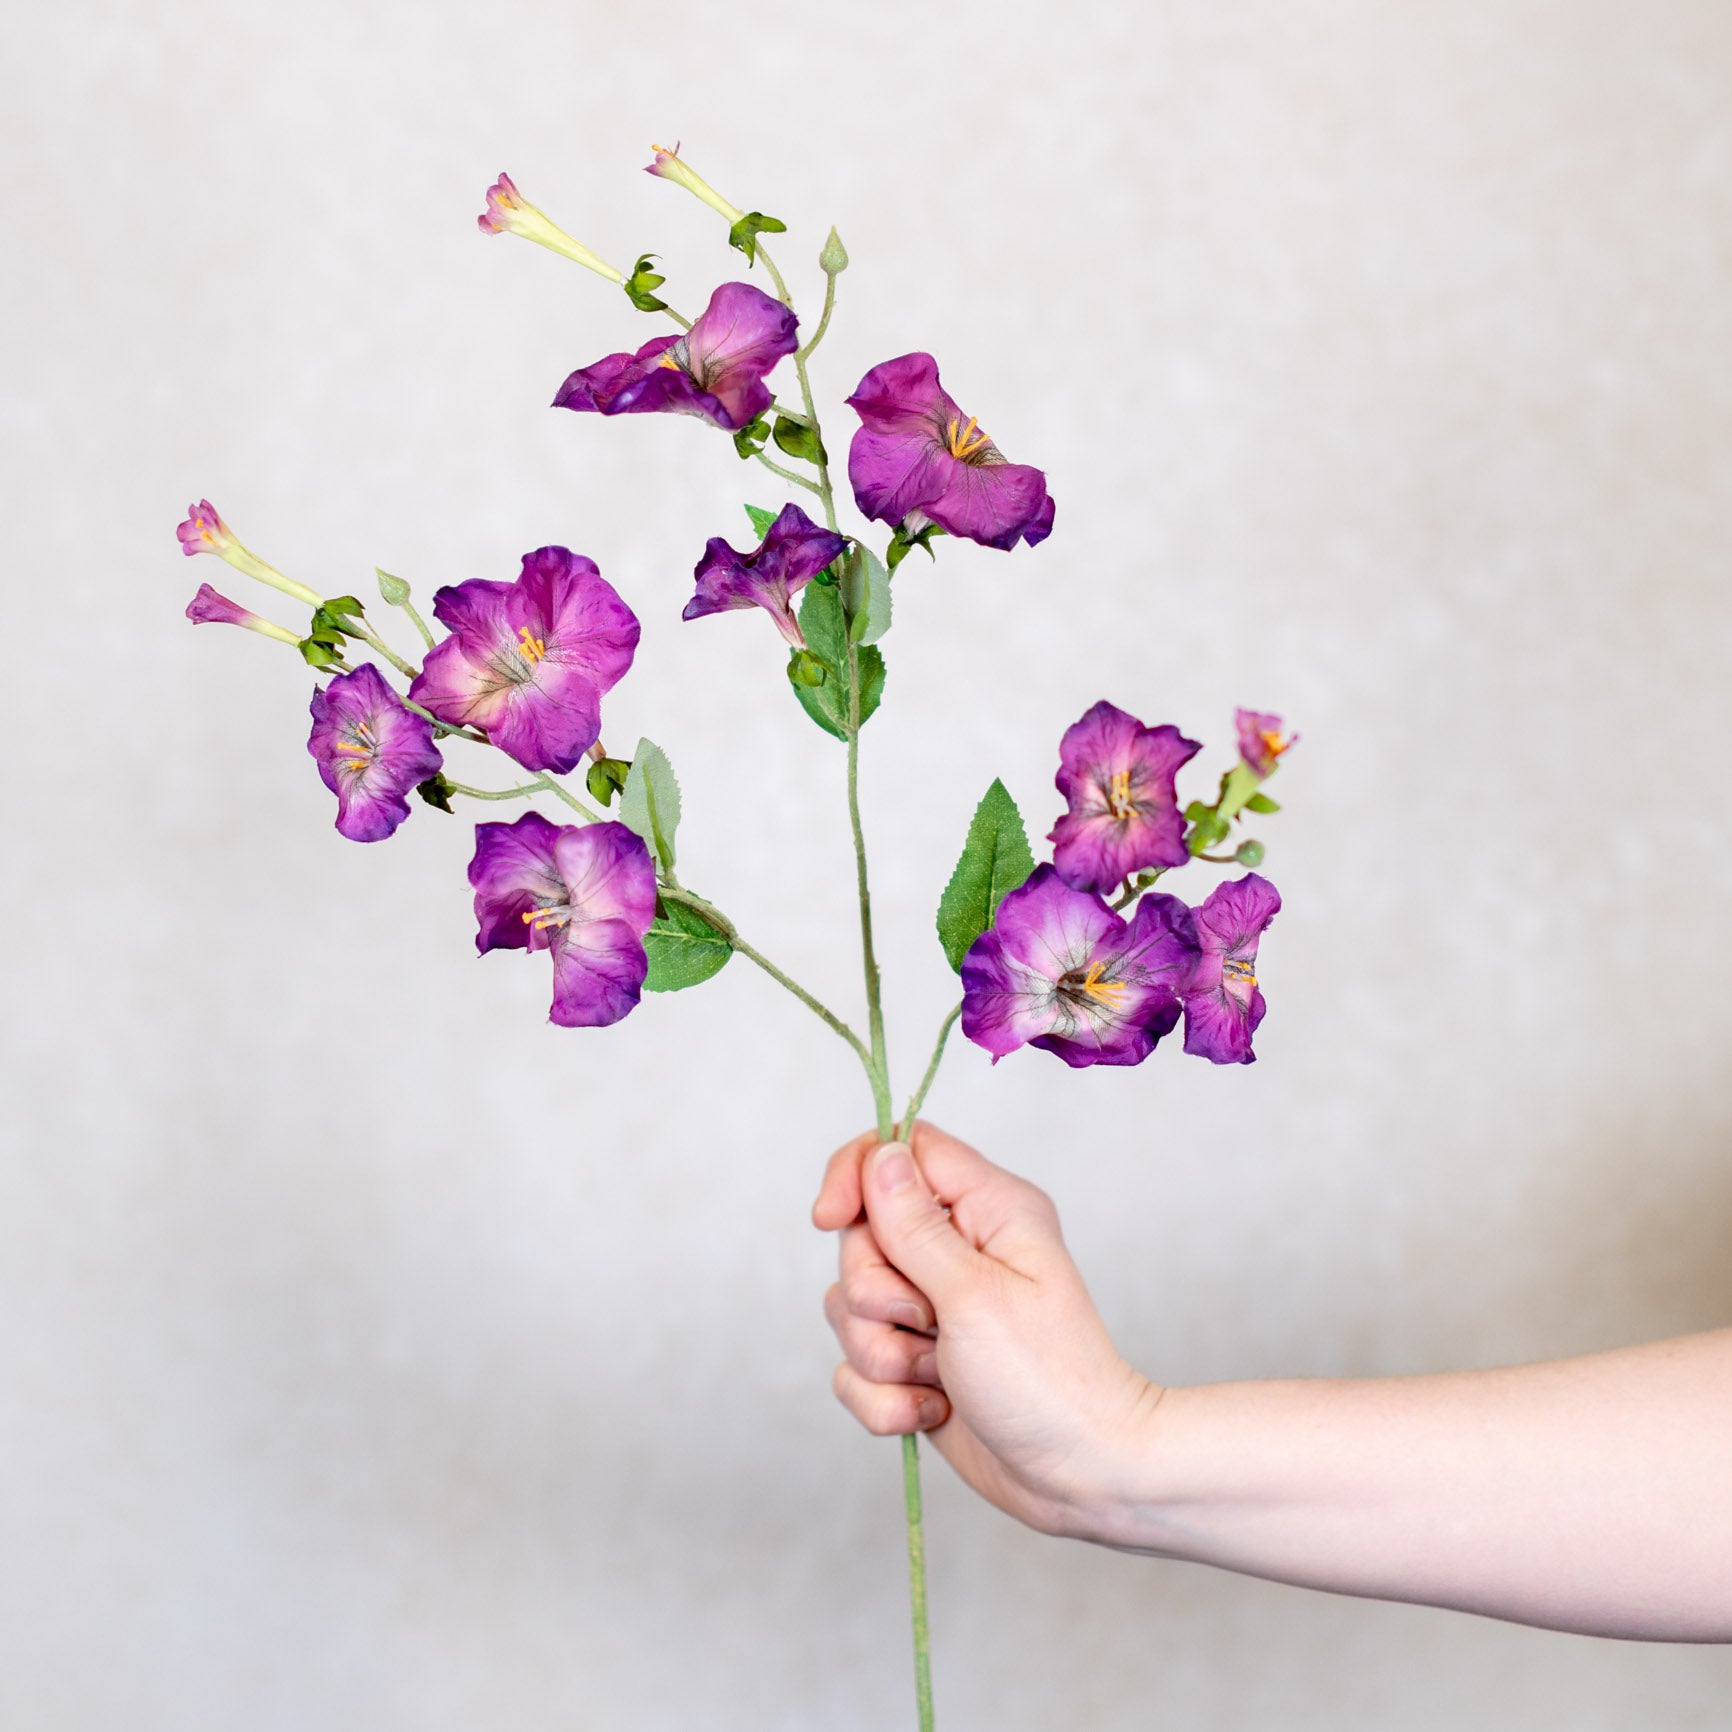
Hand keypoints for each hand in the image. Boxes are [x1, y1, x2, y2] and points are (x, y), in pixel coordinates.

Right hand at [813, 1121, 1162, 1540]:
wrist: (1080, 1477)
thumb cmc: (1048, 1379)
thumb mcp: (975, 1294)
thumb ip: (916, 1227)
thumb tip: (881, 1157)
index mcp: (988, 1209)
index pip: (902, 1149)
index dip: (857, 1175)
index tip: (831, 1219)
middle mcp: (958, 1248)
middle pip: (862, 1235)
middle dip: (876, 1293)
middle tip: (928, 1324)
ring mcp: (934, 1307)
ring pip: (850, 1305)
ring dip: (882, 1353)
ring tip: (938, 1376)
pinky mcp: (915, 1360)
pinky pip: (855, 1366)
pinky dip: (884, 1398)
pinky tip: (933, 1409)